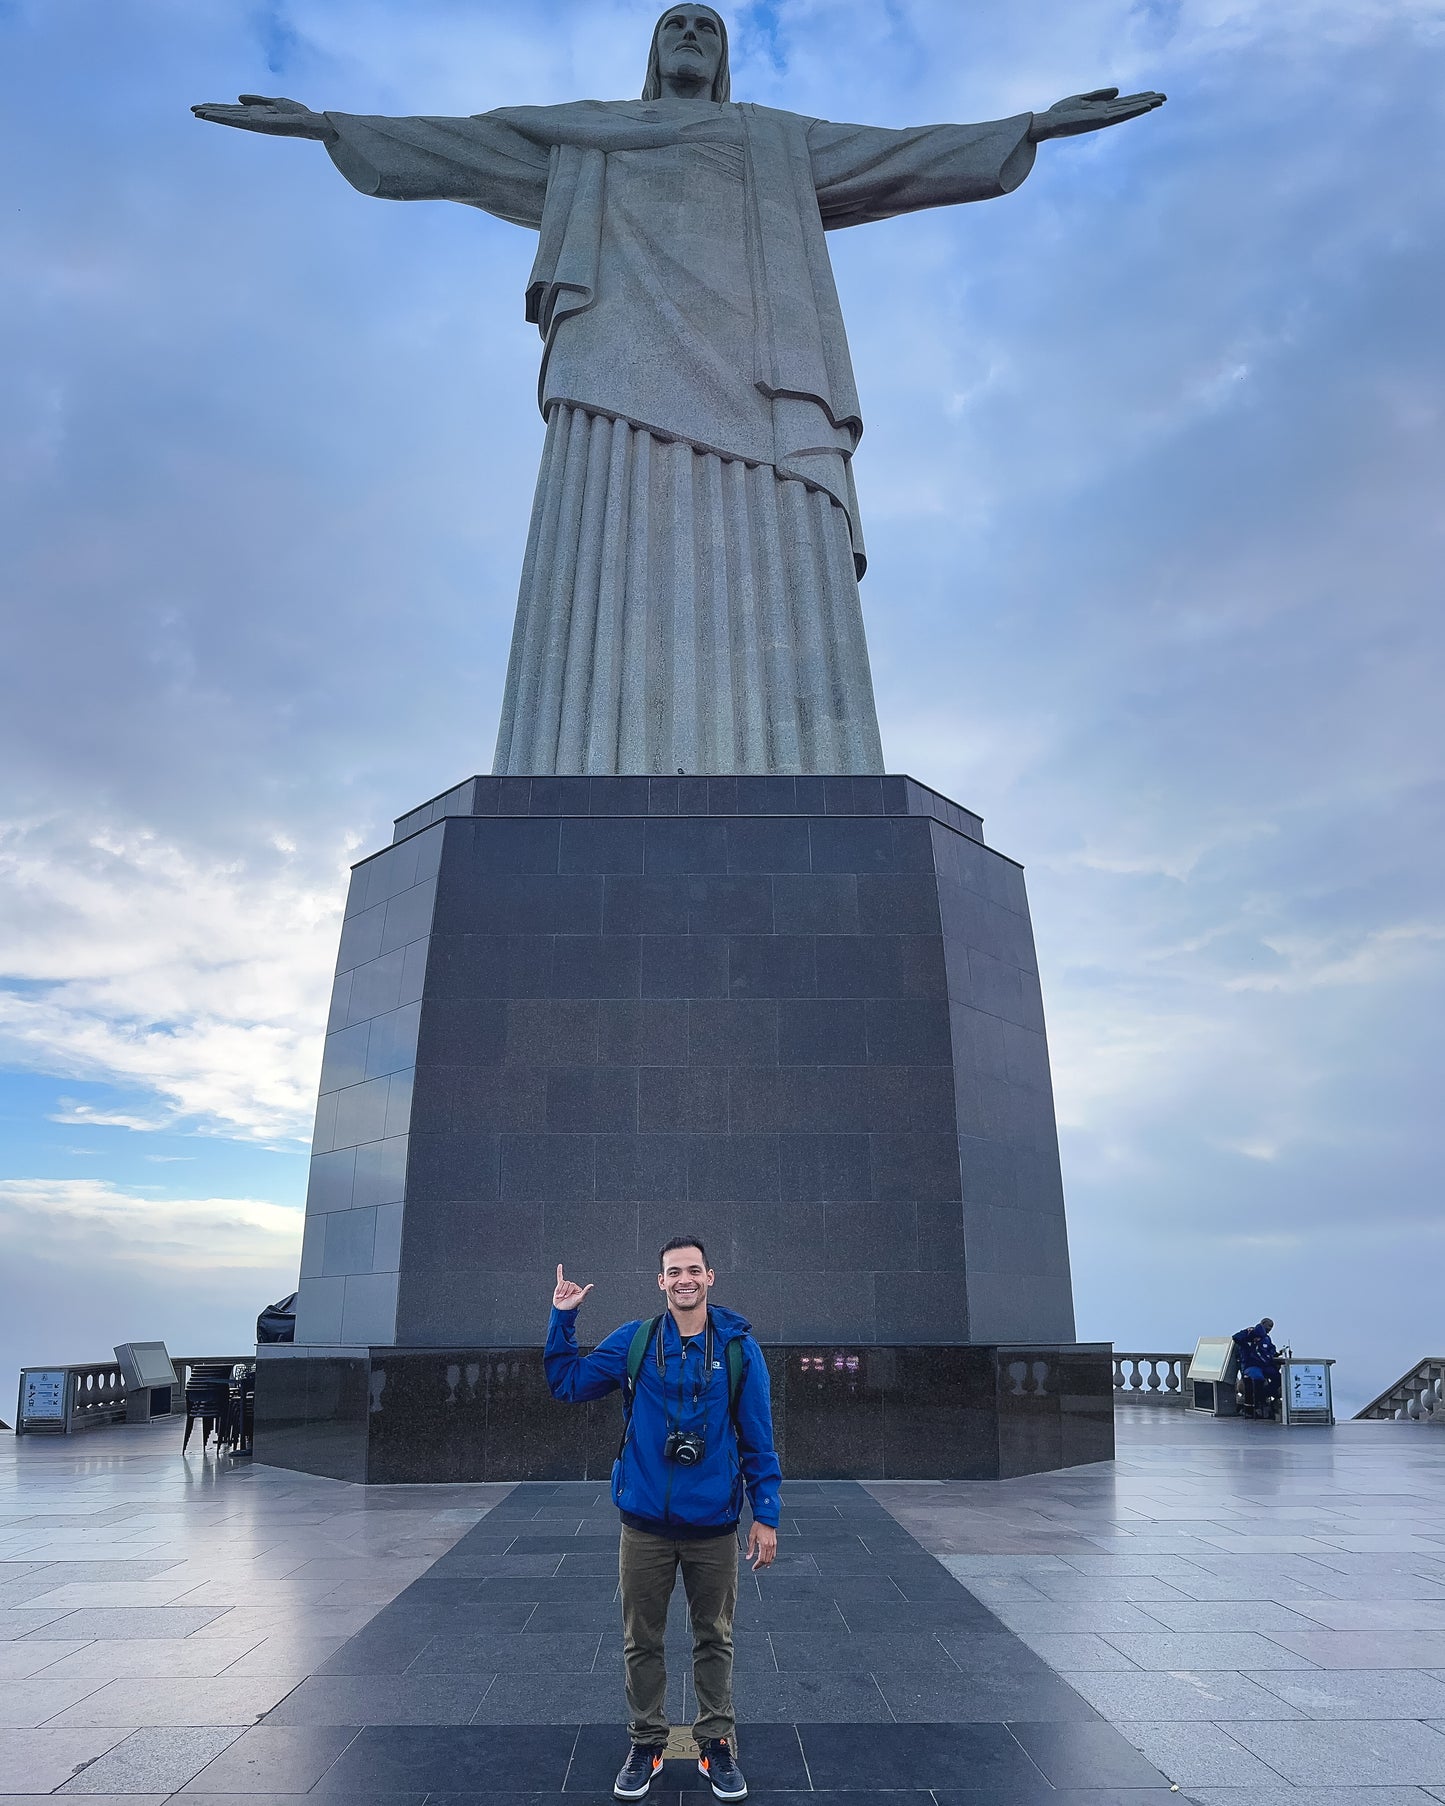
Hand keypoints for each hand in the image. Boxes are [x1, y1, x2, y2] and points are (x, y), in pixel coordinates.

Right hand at [191, 95, 334, 140]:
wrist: (311, 122)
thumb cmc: (298, 113)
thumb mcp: (276, 102)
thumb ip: (257, 100)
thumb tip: (238, 98)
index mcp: (257, 113)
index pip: (234, 111)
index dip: (218, 108)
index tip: (203, 107)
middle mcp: (254, 120)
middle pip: (228, 115)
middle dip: (210, 112)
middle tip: (192, 110)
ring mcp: (255, 123)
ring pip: (229, 118)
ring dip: (213, 115)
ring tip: (196, 113)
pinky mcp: (258, 124)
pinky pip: (238, 120)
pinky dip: (224, 117)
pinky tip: (214, 116)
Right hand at [553, 1263, 593, 1312]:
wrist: (561, 1310)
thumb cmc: (571, 1306)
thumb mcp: (579, 1299)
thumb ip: (585, 1292)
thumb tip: (592, 1285)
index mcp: (577, 1289)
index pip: (572, 1284)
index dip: (569, 1291)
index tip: (568, 1297)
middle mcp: (572, 1287)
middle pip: (567, 1283)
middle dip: (564, 1291)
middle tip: (564, 1297)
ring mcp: (565, 1286)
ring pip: (562, 1283)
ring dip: (560, 1290)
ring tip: (560, 1296)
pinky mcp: (559, 1287)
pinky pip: (560, 1277)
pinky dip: (559, 1271)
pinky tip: (560, 1265)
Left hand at [746, 1523, 776, 1570]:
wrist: (766, 1519)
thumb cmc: (758, 1526)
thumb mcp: (752, 1537)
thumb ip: (750, 1549)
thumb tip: (748, 1557)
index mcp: (764, 1545)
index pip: (761, 1559)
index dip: (757, 1565)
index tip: (754, 1568)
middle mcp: (770, 1546)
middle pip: (767, 1560)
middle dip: (761, 1565)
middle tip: (756, 1567)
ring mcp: (773, 1545)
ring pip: (771, 1558)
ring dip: (767, 1563)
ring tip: (762, 1565)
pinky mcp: (775, 1543)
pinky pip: (774, 1554)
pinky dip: (771, 1558)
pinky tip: (769, 1560)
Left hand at [1029, 87, 1165, 141]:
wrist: (1049, 123)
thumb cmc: (1061, 113)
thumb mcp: (1082, 98)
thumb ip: (1100, 95)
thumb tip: (1118, 91)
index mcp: (1102, 108)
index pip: (1125, 103)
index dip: (1140, 98)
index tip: (1154, 94)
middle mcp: (1106, 114)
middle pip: (1131, 106)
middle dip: (1147, 101)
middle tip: (1165, 97)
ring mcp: (1104, 118)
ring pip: (1129, 110)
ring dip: (1145, 105)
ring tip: (1160, 101)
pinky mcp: (1100, 121)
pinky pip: (1120, 115)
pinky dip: (1133, 110)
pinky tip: (1144, 107)